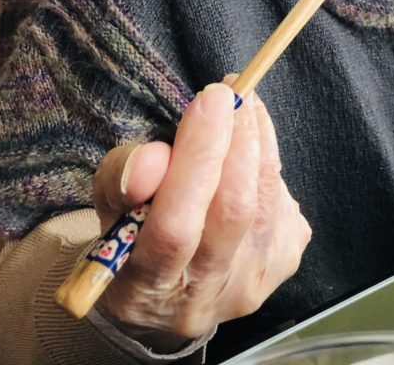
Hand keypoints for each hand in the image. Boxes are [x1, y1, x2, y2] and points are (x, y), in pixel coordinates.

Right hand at [90, 82, 310, 345]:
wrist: (170, 299)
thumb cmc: (133, 238)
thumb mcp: (109, 207)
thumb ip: (121, 179)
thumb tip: (154, 155)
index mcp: (145, 289)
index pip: (175, 226)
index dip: (196, 159)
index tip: (211, 99)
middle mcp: (205, 297)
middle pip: (233, 210)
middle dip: (237, 140)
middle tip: (232, 93)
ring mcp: (251, 283)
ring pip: (267, 201)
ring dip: (259, 143)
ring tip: (244, 109)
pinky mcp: (283, 265)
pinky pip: (284, 202)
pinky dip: (268, 166)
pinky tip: (250, 154)